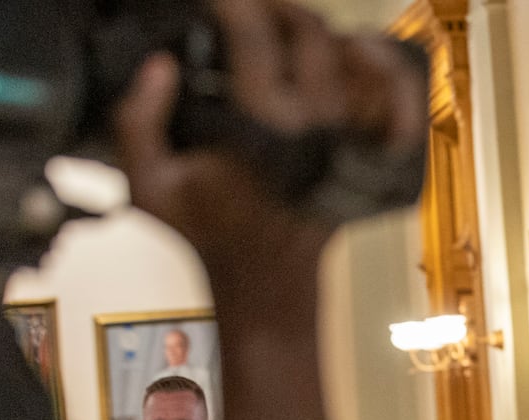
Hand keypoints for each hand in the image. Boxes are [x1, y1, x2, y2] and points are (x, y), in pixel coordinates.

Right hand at [112, 2, 425, 277]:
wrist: (267, 282)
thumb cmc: (213, 237)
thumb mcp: (148, 187)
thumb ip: (136, 121)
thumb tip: (160, 67)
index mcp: (261, 128)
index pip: (255, 35)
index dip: (235, 3)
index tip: (221, 1)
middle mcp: (315, 127)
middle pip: (311, 31)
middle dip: (280, 8)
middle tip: (255, 9)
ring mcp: (348, 137)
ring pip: (354, 55)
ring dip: (322, 33)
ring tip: (289, 29)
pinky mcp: (366, 151)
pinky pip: (391, 97)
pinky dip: (380, 68)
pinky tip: (354, 53)